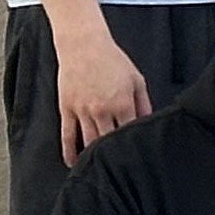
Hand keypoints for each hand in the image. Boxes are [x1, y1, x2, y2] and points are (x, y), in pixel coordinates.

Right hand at [53, 23, 153, 166]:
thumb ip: (144, 104)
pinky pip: (67, 135)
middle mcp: (102, 110)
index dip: (134, 147)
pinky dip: (69, 152)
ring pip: (88, 142)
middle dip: (115, 156)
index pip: (130, 133)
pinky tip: (74, 163)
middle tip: (121, 169)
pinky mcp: (66, 109)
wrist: (84, 45)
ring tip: (101, 169)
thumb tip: (148, 124)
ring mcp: (82, 111)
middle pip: (109, 142)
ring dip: (94, 157)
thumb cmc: (113, 60)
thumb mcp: (137, 80)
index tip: (137, 158)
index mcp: (123, 103)